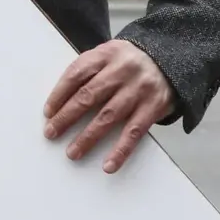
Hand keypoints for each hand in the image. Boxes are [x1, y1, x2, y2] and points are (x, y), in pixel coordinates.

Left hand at [43, 40, 174, 173]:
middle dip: (66, 117)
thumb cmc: (130, 60)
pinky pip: (134, 132)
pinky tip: (109, 165)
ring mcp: (138, 89)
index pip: (76, 73)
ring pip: (108, 116)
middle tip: (51, 133)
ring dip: (88, 137)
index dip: (59, 94)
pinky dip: (120, 150)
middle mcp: (121, 70)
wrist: (171, 57)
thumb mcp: (109, 54)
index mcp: (106, 54)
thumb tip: (61, 102)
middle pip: (88, 95)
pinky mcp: (153, 107)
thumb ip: (89, 71)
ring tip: (72, 152)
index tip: (48, 112)